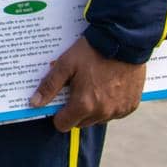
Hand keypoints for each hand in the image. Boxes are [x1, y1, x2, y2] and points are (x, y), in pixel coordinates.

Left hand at [30, 36, 147, 131]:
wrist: (123, 42)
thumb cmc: (92, 52)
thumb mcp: (65, 65)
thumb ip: (49, 86)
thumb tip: (34, 103)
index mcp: (84, 105)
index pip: (63, 124)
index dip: (58, 114)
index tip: (59, 101)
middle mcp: (102, 112)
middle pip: (81, 123)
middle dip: (75, 111)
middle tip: (75, 90)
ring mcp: (119, 110)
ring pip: (98, 118)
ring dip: (93, 109)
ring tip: (92, 86)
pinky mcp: (131, 105)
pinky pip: (115, 113)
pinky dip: (110, 105)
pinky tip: (108, 88)